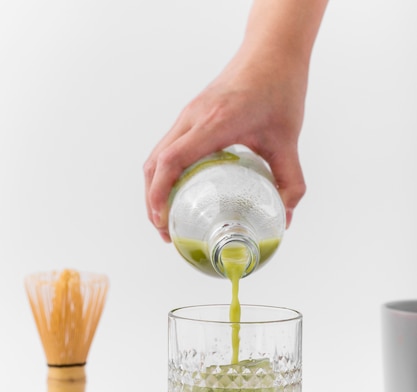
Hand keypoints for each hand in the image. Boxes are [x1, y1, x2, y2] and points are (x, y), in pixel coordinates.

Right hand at [144, 60, 306, 240]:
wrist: (271, 50)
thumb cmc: (280, 89)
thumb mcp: (288, 141)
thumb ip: (291, 182)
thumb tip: (285, 219)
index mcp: (214, 123)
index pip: (172, 160)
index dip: (160, 193)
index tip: (163, 220)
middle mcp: (193, 117)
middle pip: (154, 163)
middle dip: (153, 201)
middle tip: (166, 230)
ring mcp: (188, 114)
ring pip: (155, 155)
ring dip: (154, 188)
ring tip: (166, 217)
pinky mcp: (190, 114)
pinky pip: (166, 147)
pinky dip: (163, 173)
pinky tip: (177, 191)